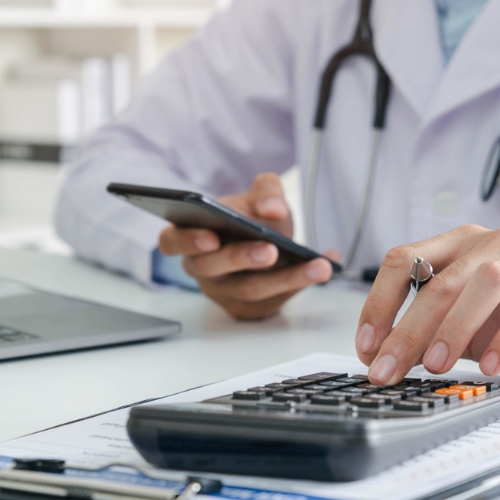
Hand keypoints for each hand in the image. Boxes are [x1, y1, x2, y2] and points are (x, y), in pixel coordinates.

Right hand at [158, 173, 338, 319]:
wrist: (268, 240)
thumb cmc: (251, 218)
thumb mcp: (259, 195)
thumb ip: (267, 191)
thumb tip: (273, 209)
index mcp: (189, 235)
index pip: (172, 242)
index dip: (188, 241)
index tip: (211, 237)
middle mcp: (201, 268)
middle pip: (214, 268)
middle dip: (243, 258)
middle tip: (271, 249)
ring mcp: (224, 292)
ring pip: (250, 289)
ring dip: (286, 277)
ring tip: (317, 265)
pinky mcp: (249, 309)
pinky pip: (275, 300)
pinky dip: (303, 283)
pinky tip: (327, 265)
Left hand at [355, 225, 499, 383]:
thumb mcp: (470, 324)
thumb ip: (431, 333)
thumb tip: (382, 359)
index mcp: (462, 245)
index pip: (404, 261)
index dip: (379, 303)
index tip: (367, 347)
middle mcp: (495, 243)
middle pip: (439, 280)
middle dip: (407, 330)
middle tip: (389, 370)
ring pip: (485, 282)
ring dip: (454, 326)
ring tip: (436, 366)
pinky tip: (491, 365)